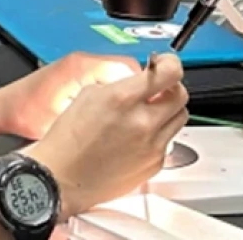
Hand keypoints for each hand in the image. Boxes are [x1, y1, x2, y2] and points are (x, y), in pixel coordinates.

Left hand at [0, 52, 141, 139]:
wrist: (3, 108)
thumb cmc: (25, 114)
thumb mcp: (63, 123)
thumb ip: (95, 122)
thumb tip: (127, 129)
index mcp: (80, 68)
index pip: (127, 69)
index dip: (145, 90)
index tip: (152, 107)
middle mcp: (81, 61)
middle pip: (127, 70)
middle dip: (140, 91)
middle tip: (145, 114)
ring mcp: (79, 64)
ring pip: (117, 74)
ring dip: (127, 92)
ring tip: (129, 116)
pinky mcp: (76, 72)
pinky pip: (105, 77)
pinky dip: (113, 93)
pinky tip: (112, 114)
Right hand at [24, 53, 187, 218]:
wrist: (62, 179)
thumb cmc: (67, 140)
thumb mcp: (88, 95)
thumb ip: (121, 84)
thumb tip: (140, 80)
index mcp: (122, 99)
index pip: (170, 72)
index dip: (170, 64)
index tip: (166, 64)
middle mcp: (142, 122)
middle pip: (180, 94)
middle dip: (170, 87)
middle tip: (156, 89)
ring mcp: (152, 146)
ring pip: (179, 117)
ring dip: (167, 111)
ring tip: (147, 114)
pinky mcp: (155, 164)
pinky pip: (168, 141)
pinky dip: (158, 135)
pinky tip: (137, 137)